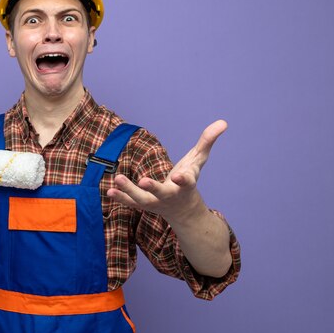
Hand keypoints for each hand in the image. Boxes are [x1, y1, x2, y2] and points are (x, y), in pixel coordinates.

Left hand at [107, 120, 227, 222]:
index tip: (179, 176)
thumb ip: (207, 142)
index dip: (184, 179)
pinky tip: (110, 190)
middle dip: (152, 188)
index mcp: (185, 186)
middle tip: (143, 181)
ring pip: (142, 200)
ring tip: (118, 178)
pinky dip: (120, 197)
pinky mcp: (143, 205)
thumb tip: (223, 122)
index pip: (187, 182)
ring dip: (129, 190)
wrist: (182, 210)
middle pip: (161, 193)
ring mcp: (156, 202)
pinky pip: (130, 203)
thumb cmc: (188, 180)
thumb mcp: (198, 161)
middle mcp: (170, 196)